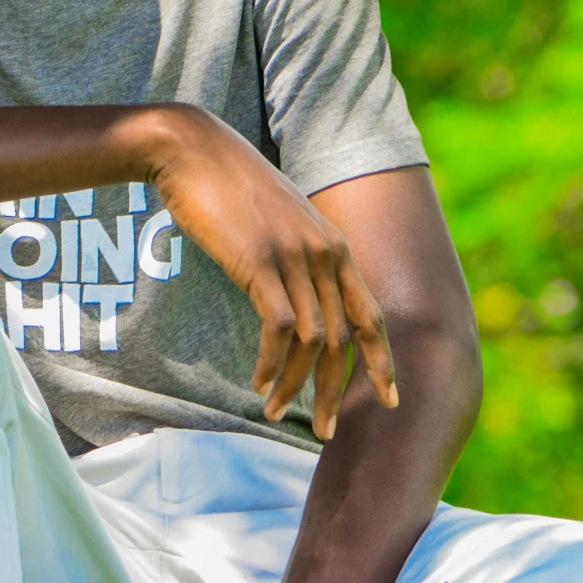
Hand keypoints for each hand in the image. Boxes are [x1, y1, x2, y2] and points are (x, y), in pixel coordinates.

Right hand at [144, 108, 397, 439]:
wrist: (192, 150)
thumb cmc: (226, 187)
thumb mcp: (275, 222)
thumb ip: (295, 257)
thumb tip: (293, 299)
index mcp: (334, 246)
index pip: (372, 315)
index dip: (384, 362)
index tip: (390, 399)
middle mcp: (325, 253)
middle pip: (346, 339)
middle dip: (338, 392)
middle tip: (326, 432)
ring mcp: (295, 257)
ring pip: (313, 342)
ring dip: (295, 386)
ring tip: (274, 412)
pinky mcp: (261, 264)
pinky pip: (279, 330)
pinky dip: (271, 365)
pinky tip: (257, 383)